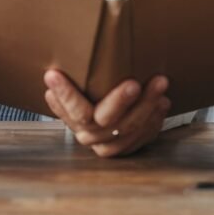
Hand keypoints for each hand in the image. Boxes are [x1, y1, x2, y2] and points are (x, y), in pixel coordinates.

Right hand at [43, 70, 170, 157]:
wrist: (102, 125)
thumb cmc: (89, 98)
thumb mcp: (78, 90)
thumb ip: (71, 82)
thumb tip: (51, 67)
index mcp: (74, 120)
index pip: (71, 108)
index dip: (65, 93)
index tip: (54, 74)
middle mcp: (90, 135)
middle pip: (105, 120)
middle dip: (120, 101)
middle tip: (133, 84)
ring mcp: (110, 144)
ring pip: (129, 128)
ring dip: (147, 105)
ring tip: (159, 83)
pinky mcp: (130, 147)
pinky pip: (144, 136)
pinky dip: (155, 118)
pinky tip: (162, 102)